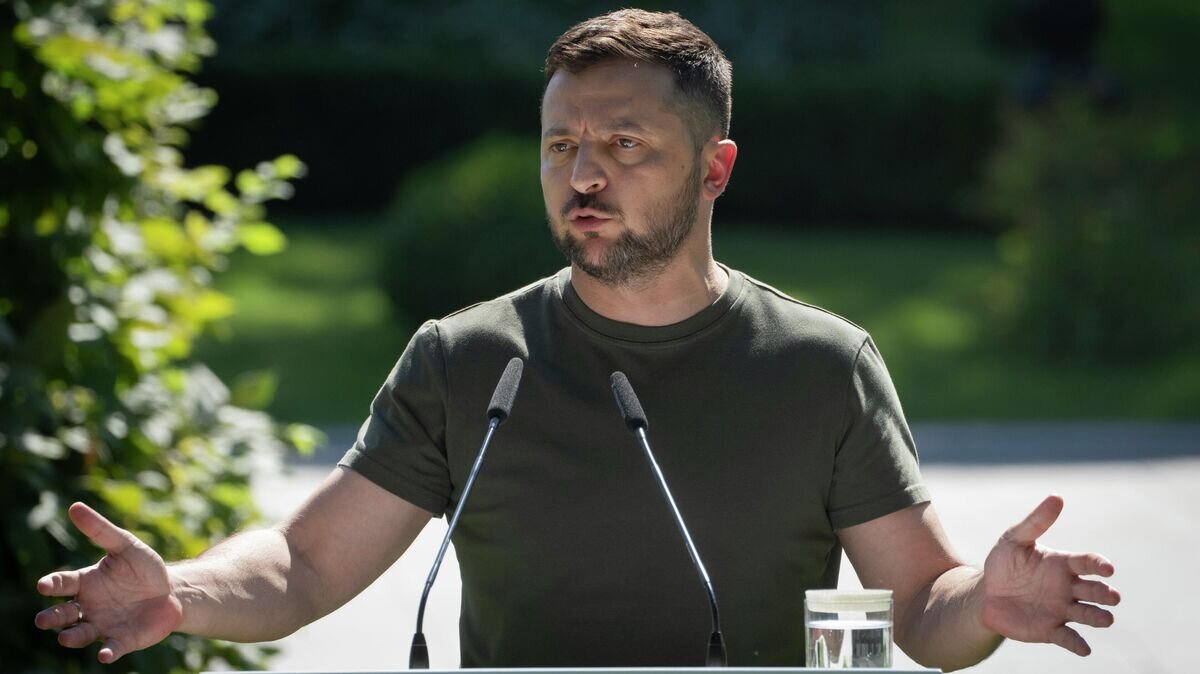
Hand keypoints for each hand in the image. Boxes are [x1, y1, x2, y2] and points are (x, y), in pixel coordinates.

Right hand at [34, 502, 183, 662]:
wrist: (172, 592)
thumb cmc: (144, 568)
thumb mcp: (126, 546)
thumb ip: (101, 530)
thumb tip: (74, 506)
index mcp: (86, 583)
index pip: (62, 583)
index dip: (52, 584)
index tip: (44, 585)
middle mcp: (88, 607)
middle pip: (62, 614)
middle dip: (51, 617)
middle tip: (43, 620)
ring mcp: (102, 625)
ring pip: (79, 634)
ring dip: (71, 637)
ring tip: (66, 638)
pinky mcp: (121, 640)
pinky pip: (110, 648)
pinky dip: (106, 652)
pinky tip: (105, 654)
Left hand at [980, 494, 1119, 655]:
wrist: (986, 594)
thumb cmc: (1004, 564)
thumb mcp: (1014, 539)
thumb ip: (1036, 521)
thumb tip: (1057, 496)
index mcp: (1063, 565)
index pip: (1088, 563)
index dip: (1099, 565)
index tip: (1107, 568)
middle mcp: (1068, 588)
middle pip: (1095, 591)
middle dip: (1105, 594)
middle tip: (1110, 596)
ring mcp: (1062, 610)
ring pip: (1089, 615)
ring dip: (1099, 617)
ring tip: (1105, 619)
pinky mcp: (1051, 630)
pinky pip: (1069, 638)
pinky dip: (1078, 644)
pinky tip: (1084, 648)